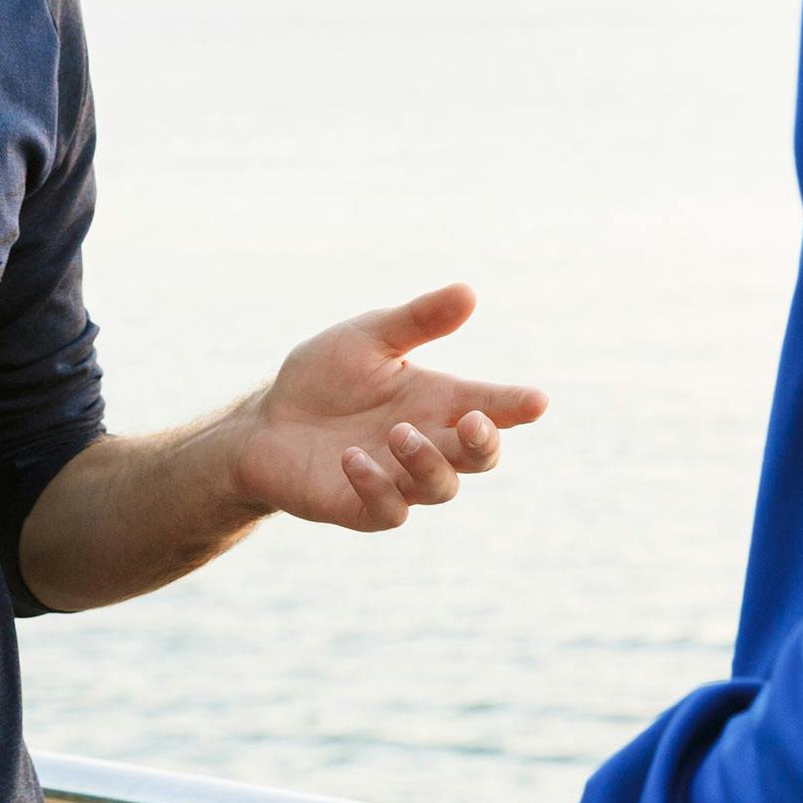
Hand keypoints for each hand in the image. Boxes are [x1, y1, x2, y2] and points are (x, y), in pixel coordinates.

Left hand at [230, 282, 548, 530]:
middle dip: (483, 442)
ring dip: (427, 461)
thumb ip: (417, 321)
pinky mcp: (363, 508)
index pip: (489, 406)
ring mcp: (399, 480)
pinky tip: (352, 458)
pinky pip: (388, 510)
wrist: (265, 423)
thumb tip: (468, 292)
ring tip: (399, 433)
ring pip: (440, 487)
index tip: (537, 400)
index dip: (515, 406)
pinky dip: (377, 486)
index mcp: (436, 401)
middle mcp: (427, 444)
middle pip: (478, 456)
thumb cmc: (323, 379)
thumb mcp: (368, 338)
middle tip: (472, 421)